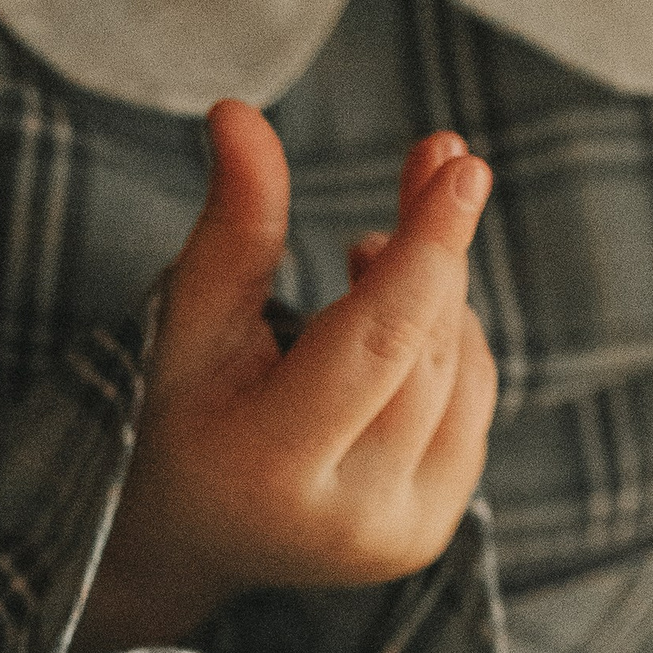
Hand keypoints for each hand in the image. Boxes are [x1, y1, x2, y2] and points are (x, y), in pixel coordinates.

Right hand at [77, 101, 497, 652]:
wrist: (183, 539)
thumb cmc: (177, 411)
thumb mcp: (188, 319)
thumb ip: (229, 224)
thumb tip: (238, 113)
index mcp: (271, 466)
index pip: (378, 342)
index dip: (428, 246)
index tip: (460, 164)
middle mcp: (347, 519)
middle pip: (426, 348)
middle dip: (434, 247)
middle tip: (430, 160)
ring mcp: (398, 537)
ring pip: (462, 372)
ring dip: (437, 293)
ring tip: (370, 260)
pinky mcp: (430, 536)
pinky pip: (475, 406)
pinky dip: (448, 345)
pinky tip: (397, 329)